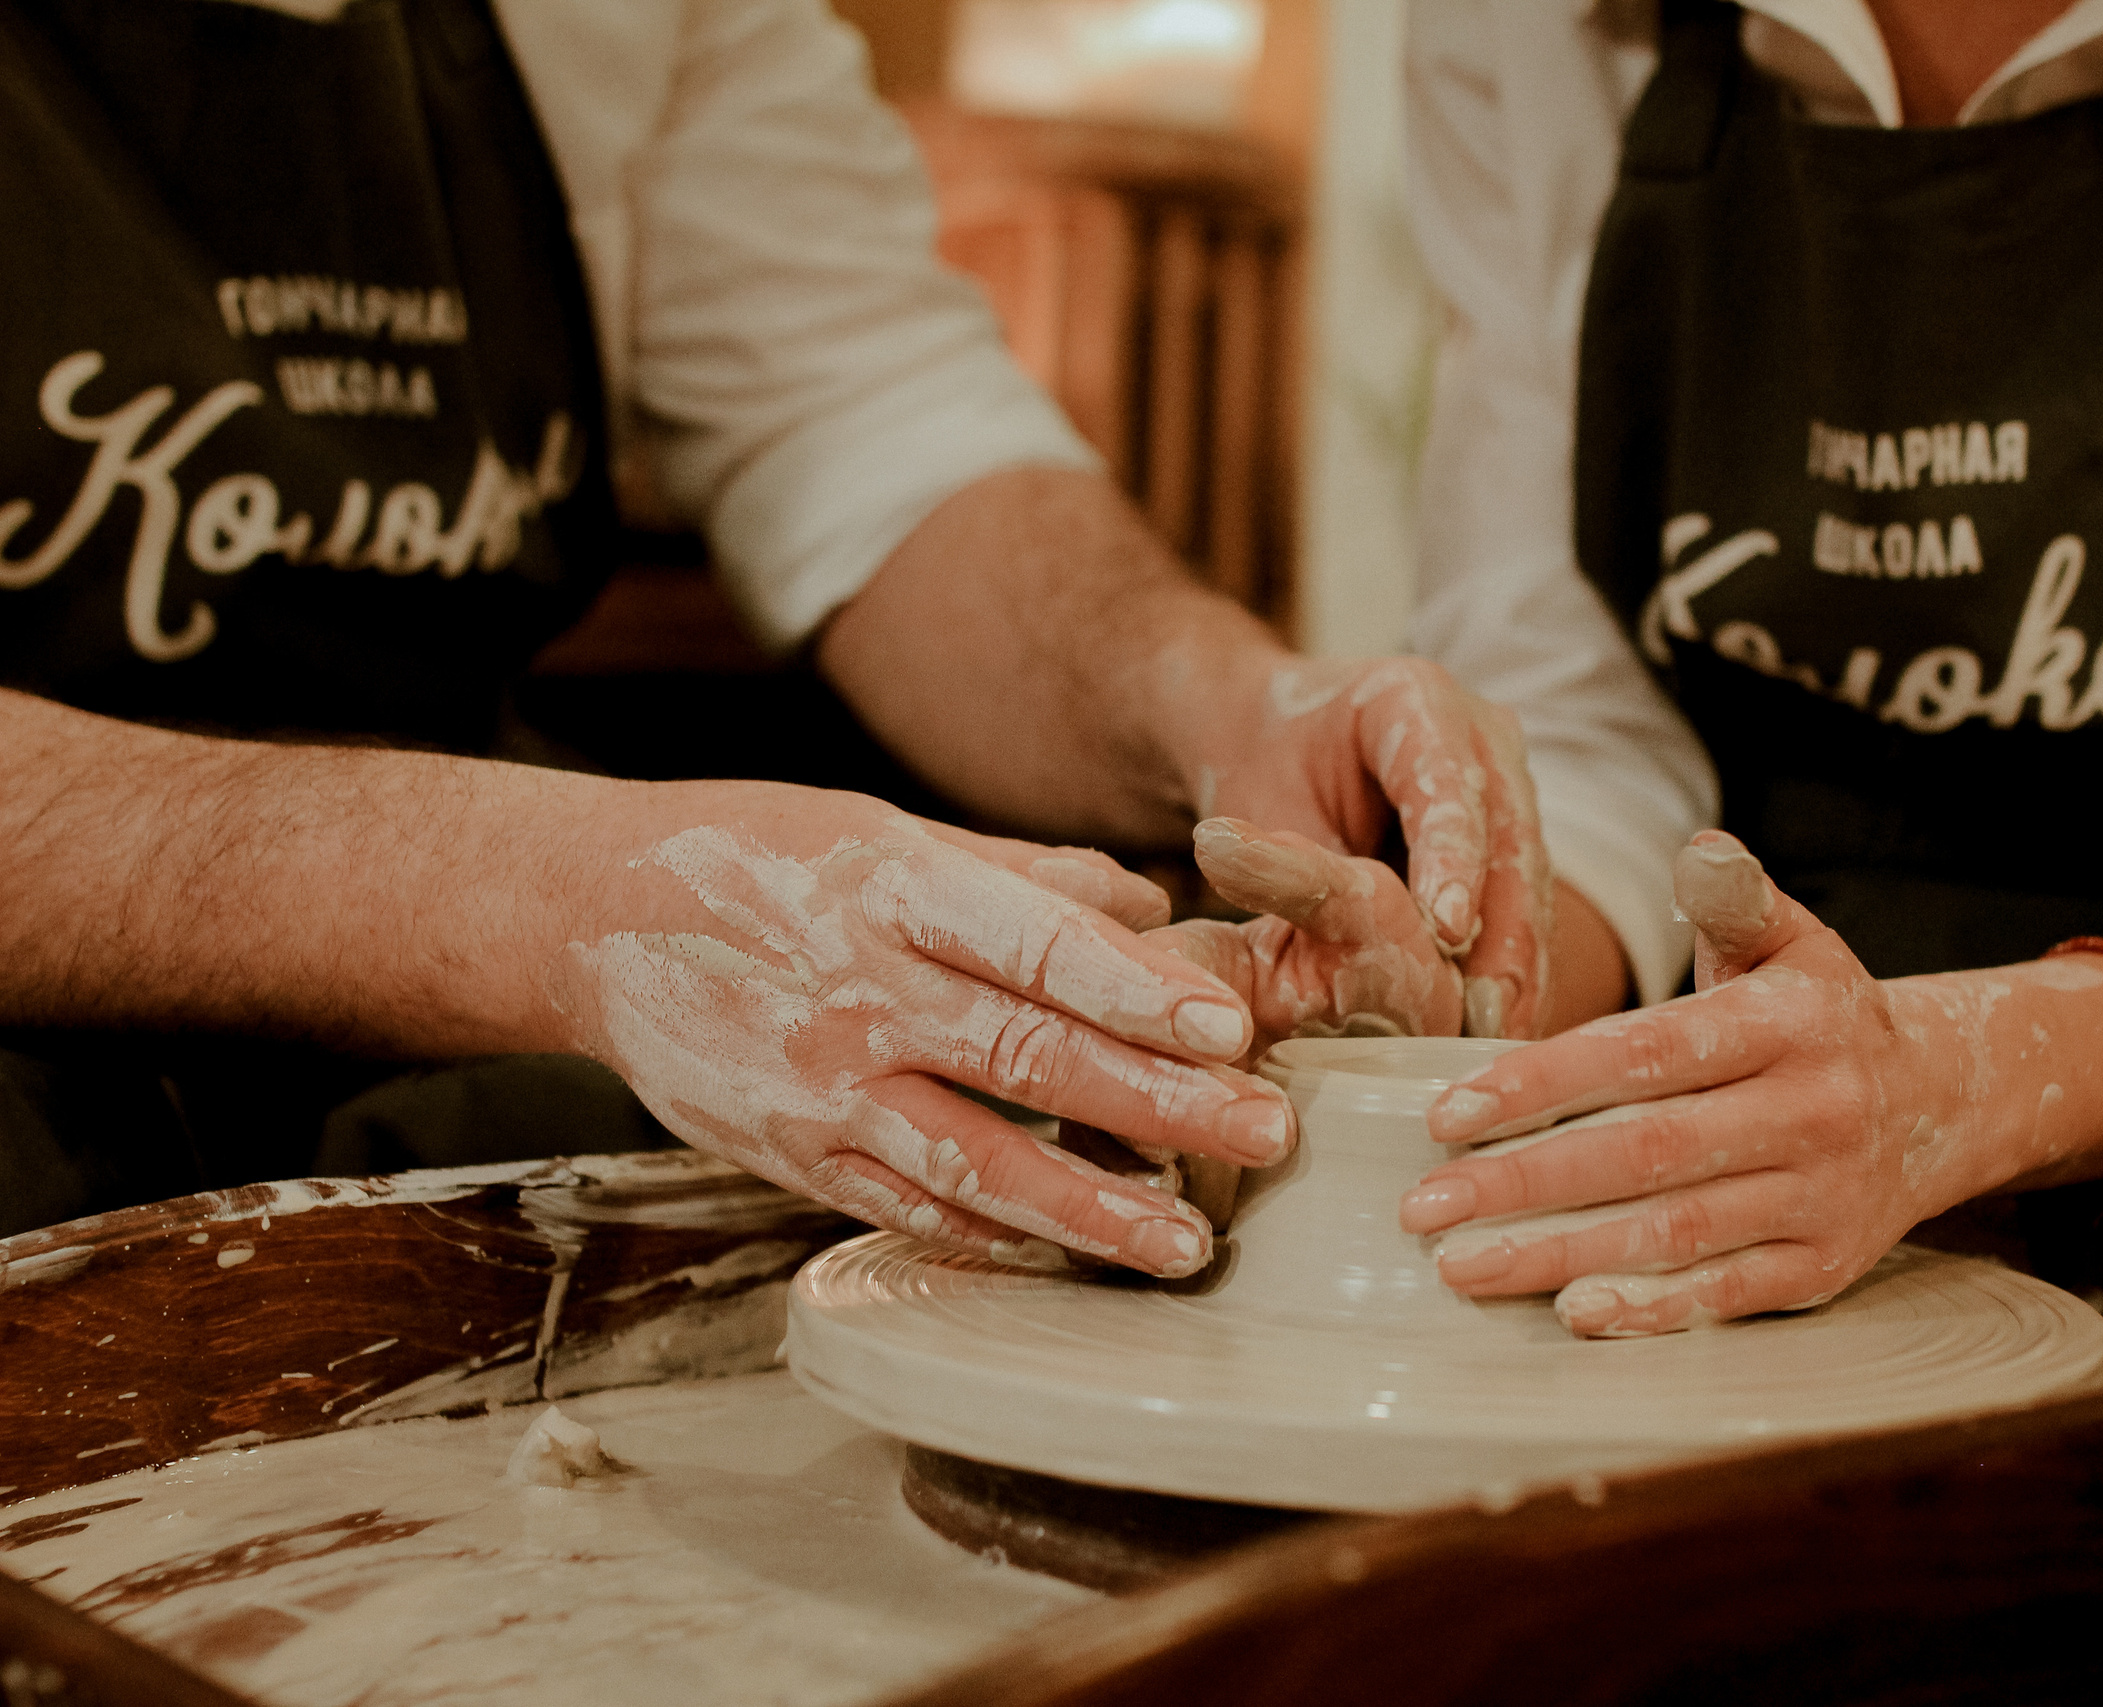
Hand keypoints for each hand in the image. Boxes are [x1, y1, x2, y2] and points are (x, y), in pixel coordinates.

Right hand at [551, 803, 1295, 1276]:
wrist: (588, 914)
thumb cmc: (758, 854)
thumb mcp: (886, 829)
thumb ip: (1024, 877)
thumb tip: (1155, 911)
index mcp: (895, 891)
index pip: (1038, 947)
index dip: (1139, 994)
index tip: (1232, 1031)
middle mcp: (861, 993)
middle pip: (1029, 1060)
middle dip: (1157, 1108)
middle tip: (1265, 1138)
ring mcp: (820, 1086)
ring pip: (971, 1160)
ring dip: (1086, 1211)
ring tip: (1184, 1245)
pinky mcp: (790, 1154)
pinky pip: (904, 1206)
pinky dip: (989, 1235)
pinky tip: (1065, 1259)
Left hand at [1191, 658, 1550, 1040]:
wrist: (1274, 738)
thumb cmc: (1260, 765)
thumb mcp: (1263, 808)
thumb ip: (1306, 866)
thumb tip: (1352, 944)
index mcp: (1415, 698)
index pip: (1446, 786)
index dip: (1452, 861)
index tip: (1446, 932)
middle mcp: (1480, 731)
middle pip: (1509, 836)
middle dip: (1504, 930)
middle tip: (1488, 1011)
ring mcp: (1507, 779)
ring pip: (1528, 876)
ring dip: (1519, 960)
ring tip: (1505, 1033)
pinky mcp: (1513, 830)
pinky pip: (1523, 900)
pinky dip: (1514, 963)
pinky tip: (1507, 1024)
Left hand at [1396, 831, 2005, 1336]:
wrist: (1943, 1101)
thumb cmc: (1821, 1016)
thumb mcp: (1793, 941)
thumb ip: (1737, 898)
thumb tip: (1698, 850)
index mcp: (1788, 1023)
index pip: (1645, 1054)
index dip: (1542, 1084)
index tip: (1447, 1114)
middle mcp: (1812, 1111)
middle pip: (1646, 1153)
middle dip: (1524, 1183)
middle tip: (1422, 1207)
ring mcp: (1822, 1196)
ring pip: (1676, 1232)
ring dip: (1562, 1254)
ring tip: (1461, 1266)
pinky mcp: (1826, 1266)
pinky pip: (1728, 1294)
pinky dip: (1652, 1308)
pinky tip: (1572, 1311)